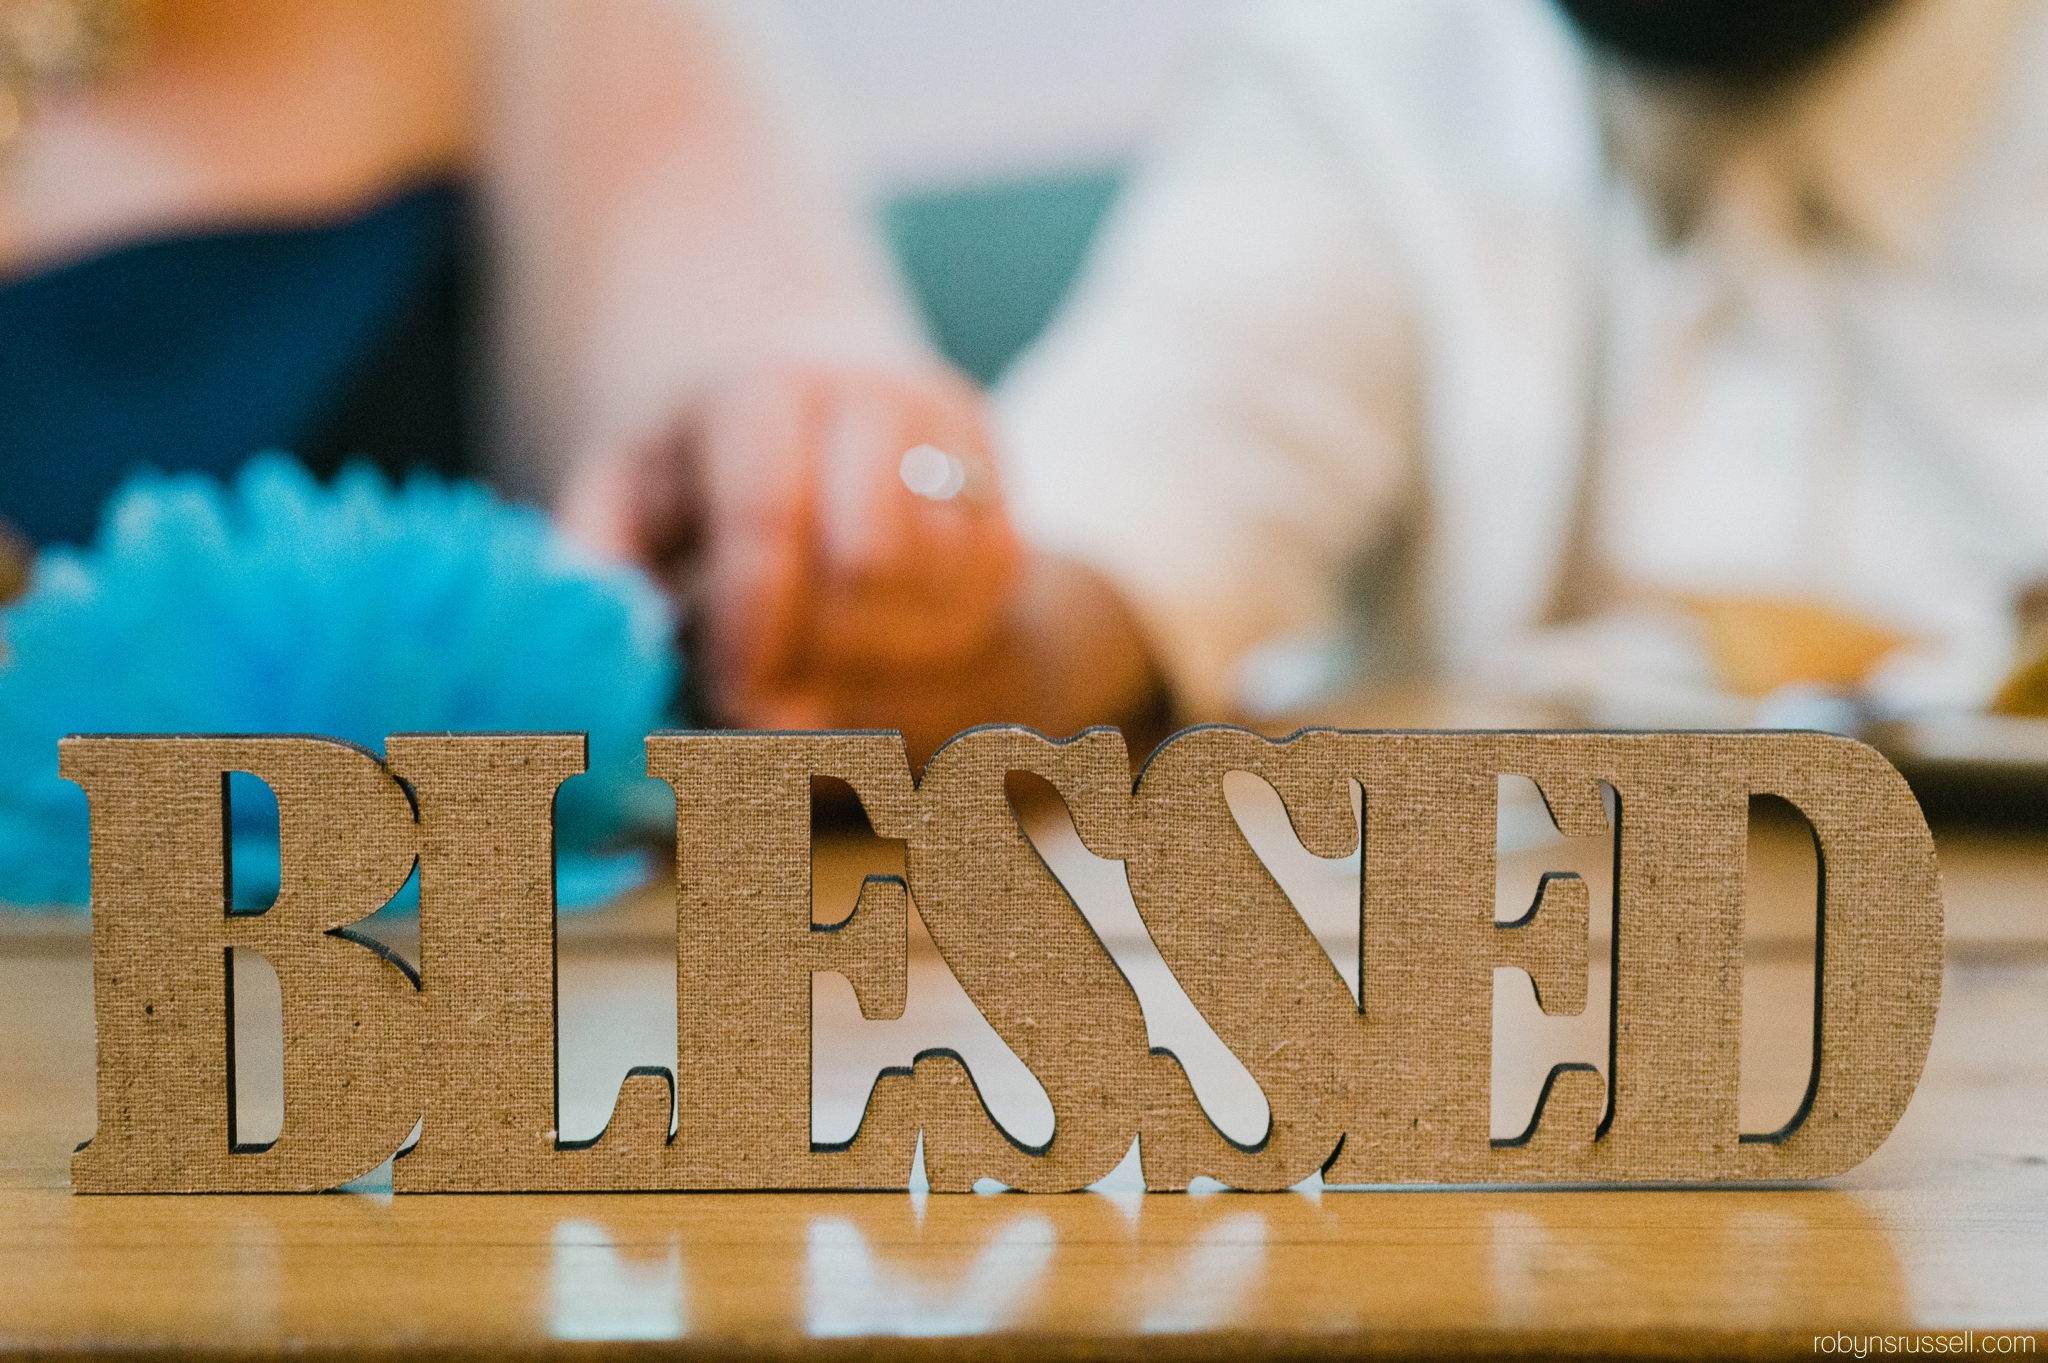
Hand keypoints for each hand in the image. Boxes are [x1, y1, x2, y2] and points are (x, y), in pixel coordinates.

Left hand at [561, 358, 1026, 754]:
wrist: (811, 386)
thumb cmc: (703, 468)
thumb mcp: (624, 495)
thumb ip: (603, 571)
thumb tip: (609, 659)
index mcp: (760, 393)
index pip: (768, 517)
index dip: (752, 627)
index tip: (733, 698)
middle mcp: (871, 397)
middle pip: (867, 566)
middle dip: (818, 657)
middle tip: (769, 703)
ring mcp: (950, 437)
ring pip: (946, 587)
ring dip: (882, 662)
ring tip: (821, 672)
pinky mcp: (1001, 478)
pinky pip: (995, 591)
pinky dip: (940, 642)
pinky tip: (878, 648)